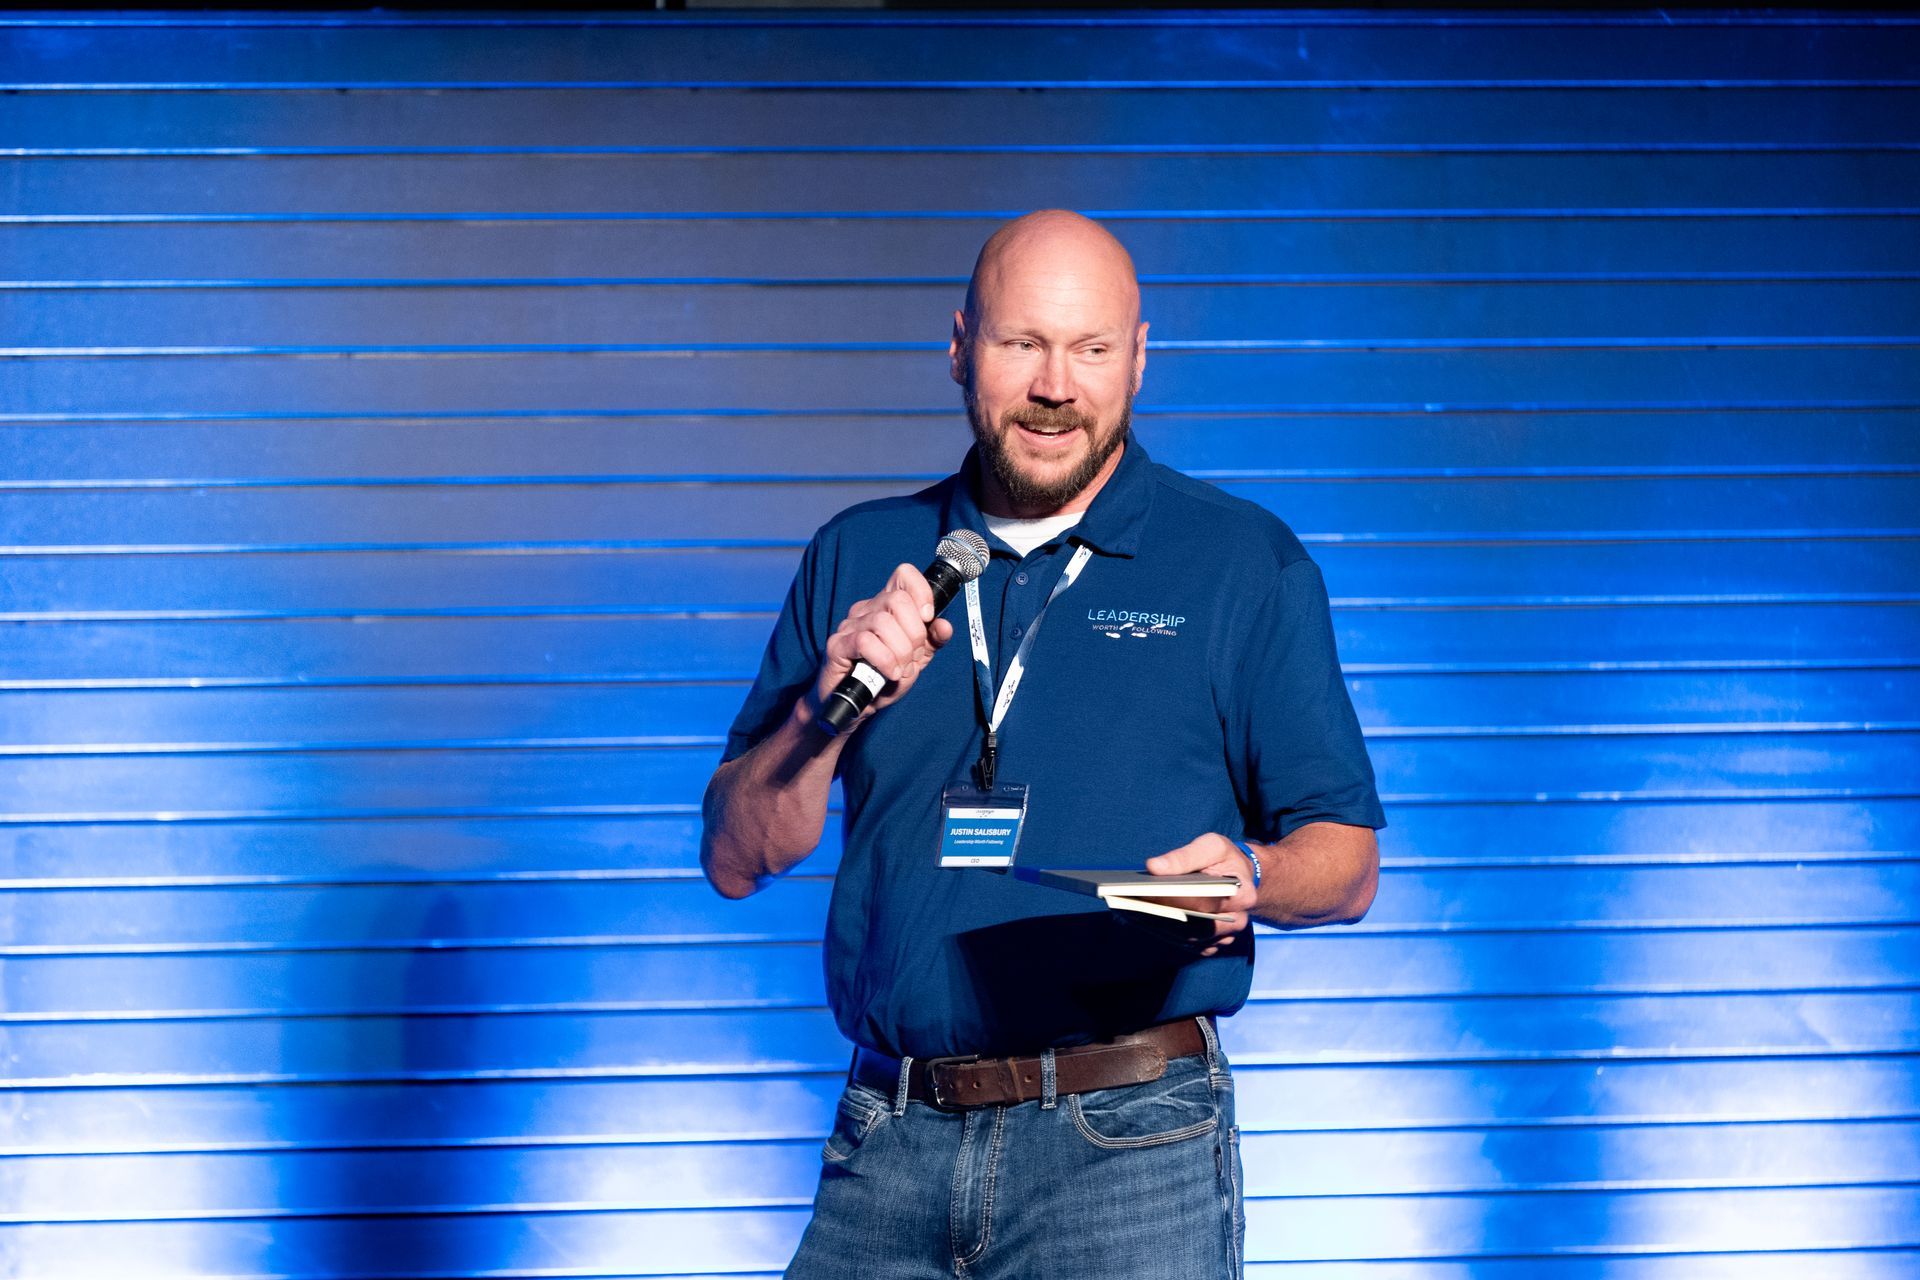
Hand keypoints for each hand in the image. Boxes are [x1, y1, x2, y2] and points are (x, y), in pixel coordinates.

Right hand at [812, 563, 954, 728]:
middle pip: (898, 601)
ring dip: (901, 651)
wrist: (856, 708)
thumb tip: (944, 625)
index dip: (921, 591)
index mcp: (887, 608)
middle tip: (912, 657)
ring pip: (883, 622)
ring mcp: (850, 626)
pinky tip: (889, 673)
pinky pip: (866, 642)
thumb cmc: (883, 680)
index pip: (903, 576)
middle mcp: (867, 610)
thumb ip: (931, 641)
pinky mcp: (837, 645)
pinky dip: (885, 660)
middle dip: (915, 634)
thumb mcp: (915, 660)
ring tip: (900, 670)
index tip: (928, 618)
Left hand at [1141, 834, 1260, 955]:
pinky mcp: (1212, 943)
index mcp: (1242, 894)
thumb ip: (1184, 856)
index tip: (1148, 892)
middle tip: (1134, 904)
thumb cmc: (1225, 859)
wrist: (1242, 877)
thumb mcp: (1212, 846)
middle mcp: (1237, 920)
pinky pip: (1187, 945)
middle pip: (1197, 925)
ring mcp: (1225, 936)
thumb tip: (1153, 867)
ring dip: (1161, 927)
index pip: (1205, 901)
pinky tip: (1145, 921)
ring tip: (1133, 911)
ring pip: (1189, 938)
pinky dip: (1165, 933)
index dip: (1176, 898)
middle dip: (1164, 914)